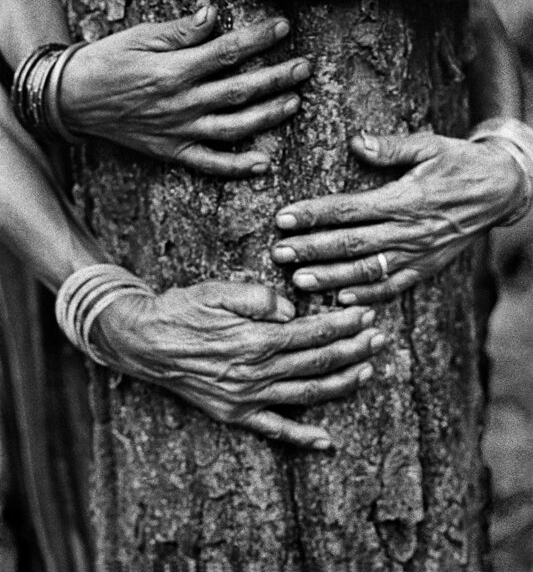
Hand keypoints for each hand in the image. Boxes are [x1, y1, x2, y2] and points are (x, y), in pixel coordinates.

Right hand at [60, 6, 309, 175]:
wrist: (74, 97)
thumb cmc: (108, 60)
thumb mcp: (140, 36)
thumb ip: (180, 31)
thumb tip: (214, 15)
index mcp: (174, 69)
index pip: (227, 52)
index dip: (259, 39)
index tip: (284, 27)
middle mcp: (181, 102)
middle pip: (239, 90)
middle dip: (276, 77)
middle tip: (305, 67)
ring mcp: (179, 130)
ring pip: (234, 127)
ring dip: (268, 116)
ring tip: (295, 103)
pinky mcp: (172, 151)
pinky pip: (209, 163)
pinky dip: (237, 167)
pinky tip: (263, 164)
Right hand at [92, 280, 385, 448]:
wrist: (145, 343)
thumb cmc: (182, 310)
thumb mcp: (218, 289)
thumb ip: (259, 297)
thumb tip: (292, 308)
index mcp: (255, 339)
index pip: (312, 332)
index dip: (343, 323)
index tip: (365, 313)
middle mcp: (256, 372)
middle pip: (317, 362)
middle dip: (354, 349)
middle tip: (379, 337)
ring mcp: (247, 398)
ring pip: (307, 394)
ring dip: (342, 384)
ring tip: (368, 371)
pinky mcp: (235, 413)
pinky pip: (274, 429)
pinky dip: (302, 437)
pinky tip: (326, 441)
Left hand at [272, 132, 525, 303]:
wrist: (501, 190)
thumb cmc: (459, 162)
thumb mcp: (430, 145)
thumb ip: (392, 147)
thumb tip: (357, 142)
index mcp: (405, 199)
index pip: (350, 209)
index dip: (315, 215)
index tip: (285, 218)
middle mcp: (409, 231)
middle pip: (352, 244)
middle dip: (312, 249)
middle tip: (279, 253)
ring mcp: (418, 253)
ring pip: (368, 271)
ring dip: (331, 277)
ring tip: (299, 280)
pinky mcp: (427, 266)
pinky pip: (394, 286)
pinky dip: (368, 295)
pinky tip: (341, 299)